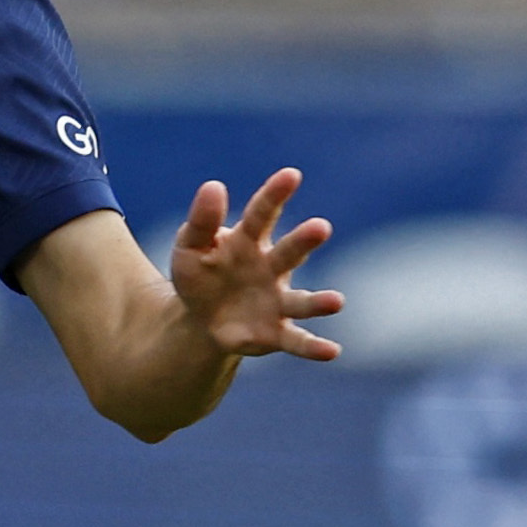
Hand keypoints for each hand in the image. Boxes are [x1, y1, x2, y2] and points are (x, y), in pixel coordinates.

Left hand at [169, 169, 341, 358]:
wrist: (199, 320)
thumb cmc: (200, 274)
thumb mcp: (189, 247)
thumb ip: (202, 221)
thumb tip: (213, 186)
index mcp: (249, 241)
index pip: (263, 214)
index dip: (275, 195)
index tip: (292, 175)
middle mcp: (271, 268)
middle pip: (290, 252)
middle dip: (304, 241)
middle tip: (321, 227)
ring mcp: (277, 301)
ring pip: (301, 301)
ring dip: (319, 302)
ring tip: (337, 301)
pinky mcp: (275, 333)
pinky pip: (297, 340)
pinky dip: (314, 347)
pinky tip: (332, 351)